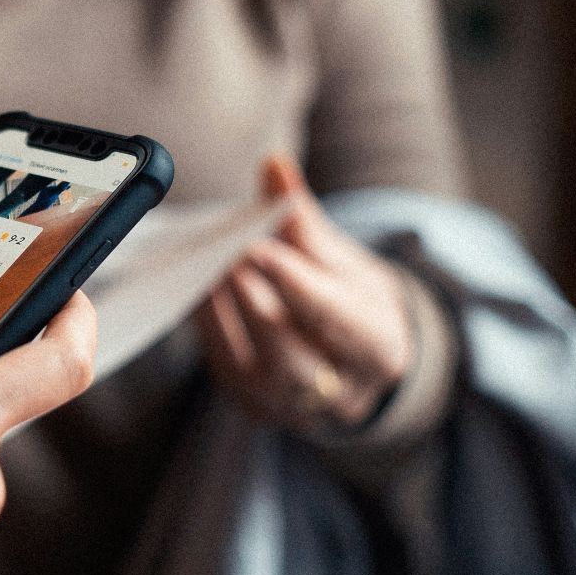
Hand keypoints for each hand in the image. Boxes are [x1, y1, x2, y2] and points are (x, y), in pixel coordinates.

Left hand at [193, 155, 410, 430]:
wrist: (349, 355)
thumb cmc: (348, 299)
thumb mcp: (343, 260)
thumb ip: (304, 220)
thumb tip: (273, 166)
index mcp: (380, 349)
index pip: (339, 321)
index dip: (297, 284)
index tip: (259, 246)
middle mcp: (340, 392)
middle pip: (296, 359)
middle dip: (258, 308)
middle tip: (226, 258)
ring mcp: (293, 408)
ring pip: (256, 371)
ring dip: (226, 318)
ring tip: (204, 269)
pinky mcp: (253, 405)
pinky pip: (226, 369)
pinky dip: (209, 328)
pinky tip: (195, 289)